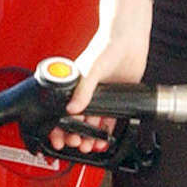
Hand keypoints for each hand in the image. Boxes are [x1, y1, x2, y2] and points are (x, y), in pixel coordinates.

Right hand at [52, 0, 150, 152]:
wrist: (130, 40)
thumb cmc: (107, 45)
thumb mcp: (92, 69)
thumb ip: (83, 90)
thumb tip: (73, 109)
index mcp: (73, 83)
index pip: (60, 109)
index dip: (56, 125)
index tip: (57, 139)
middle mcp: (86, 91)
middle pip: (75, 120)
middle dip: (73, 134)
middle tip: (75, 143)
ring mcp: (101, 96)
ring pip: (91, 122)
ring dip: (88, 136)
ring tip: (88, 146)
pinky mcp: (116, 98)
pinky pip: (109, 120)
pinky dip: (105, 133)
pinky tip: (103, 140)